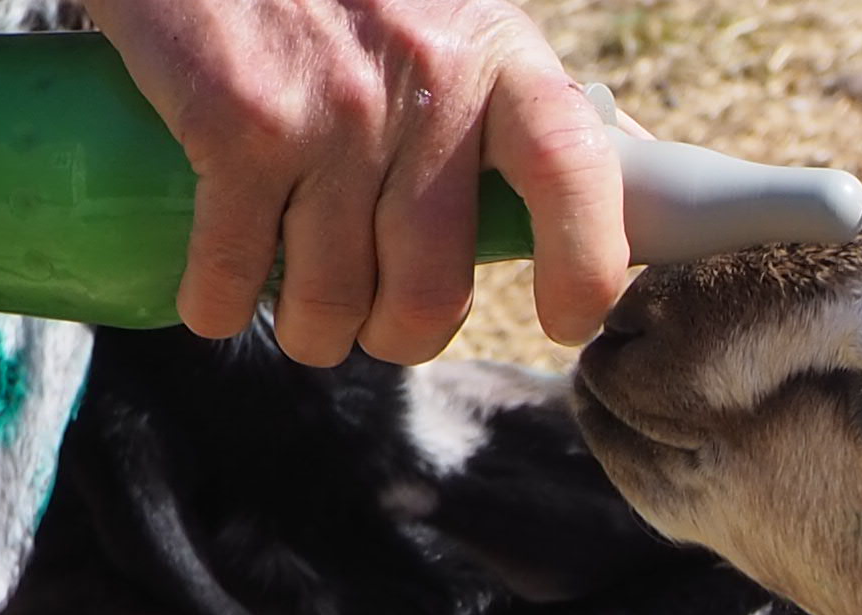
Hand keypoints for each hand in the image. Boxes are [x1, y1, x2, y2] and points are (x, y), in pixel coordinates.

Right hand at [84, 0, 632, 364]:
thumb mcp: (455, 22)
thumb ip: (534, 102)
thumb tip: (643, 173)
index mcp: (495, 54)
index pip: (571, 172)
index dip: (583, 267)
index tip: (565, 320)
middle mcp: (421, 83)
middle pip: (434, 288)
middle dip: (402, 336)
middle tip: (381, 324)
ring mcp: (328, 110)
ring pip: (334, 298)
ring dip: (314, 332)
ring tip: (303, 313)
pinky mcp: (236, 123)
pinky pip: (234, 268)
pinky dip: (219, 303)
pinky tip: (218, 297)